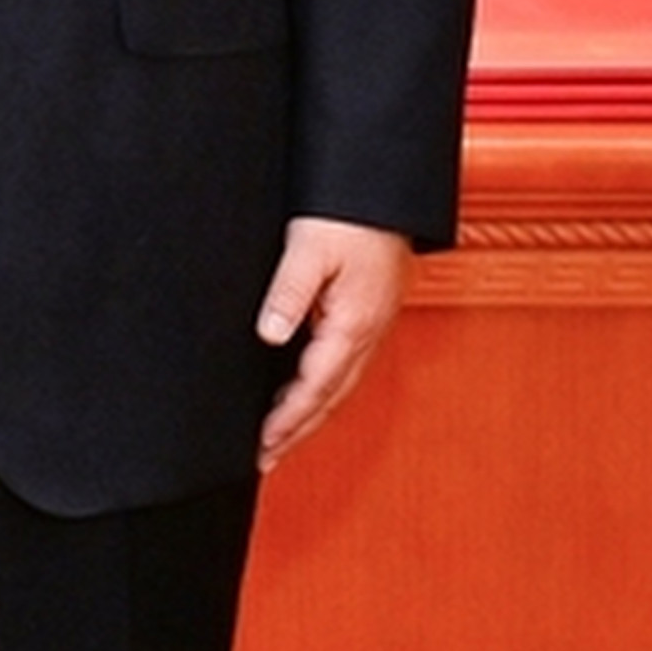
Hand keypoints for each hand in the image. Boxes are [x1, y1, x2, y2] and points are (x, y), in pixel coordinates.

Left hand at [253, 217, 413, 470]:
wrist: (388, 192)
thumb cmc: (350, 215)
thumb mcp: (309, 248)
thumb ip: (288, 293)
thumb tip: (269, 335)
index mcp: (353, 324)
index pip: (315, 387)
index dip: (287, 420)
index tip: (262, 445)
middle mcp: (368, 332)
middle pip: (331, 398)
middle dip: (298, 431)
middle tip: (266, 458)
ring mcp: (373, 325)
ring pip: (340, 385)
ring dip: (311, 413)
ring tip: (280, 436)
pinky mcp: (370, 314)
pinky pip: (346, 365)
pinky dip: (323, 388)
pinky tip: (306, 389)